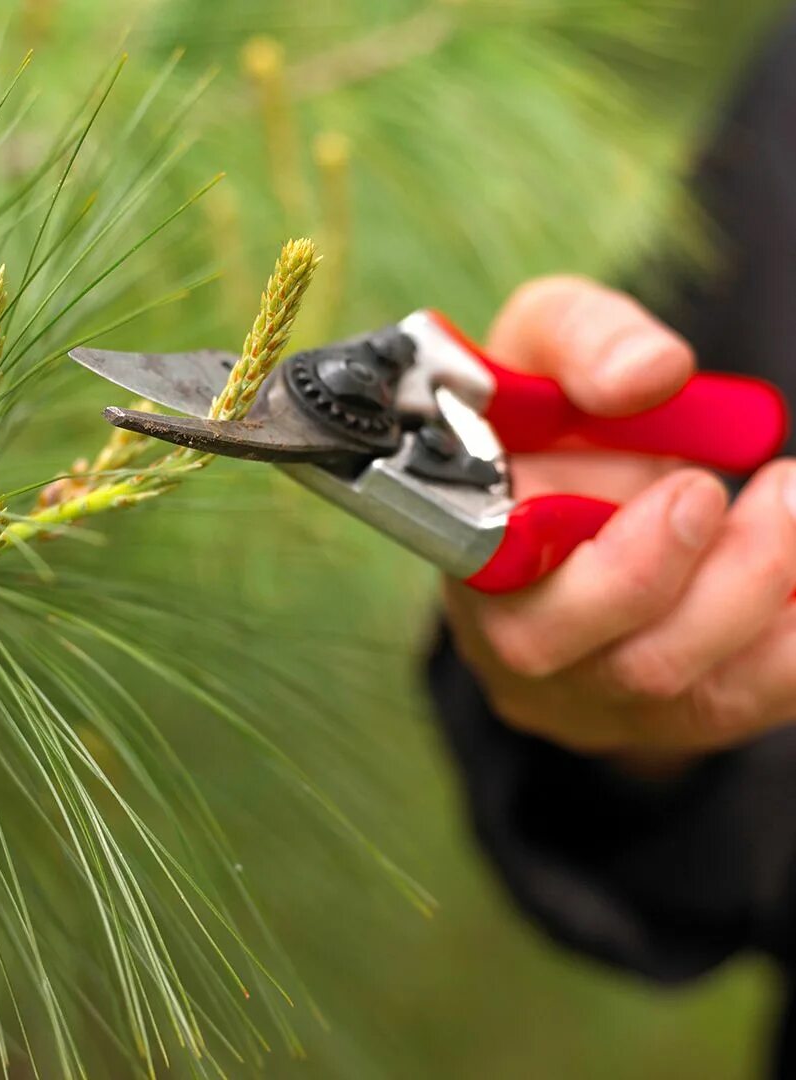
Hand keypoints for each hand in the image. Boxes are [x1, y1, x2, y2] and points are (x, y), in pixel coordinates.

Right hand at [444, 276, 795, 772]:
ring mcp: (595, 699)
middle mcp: (524, 651)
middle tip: (785, 489)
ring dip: (773, 595)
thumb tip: (652, 374)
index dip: (620, 568)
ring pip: (698, 695)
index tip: (698, 488)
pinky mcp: (661, 722)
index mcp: (476, 562)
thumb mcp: (541, 346)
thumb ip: (581, 339)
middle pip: (627, 665)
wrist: (560, 503)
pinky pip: (750, 708)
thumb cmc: (543, 424)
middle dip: (729, 579)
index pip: (525, 607)